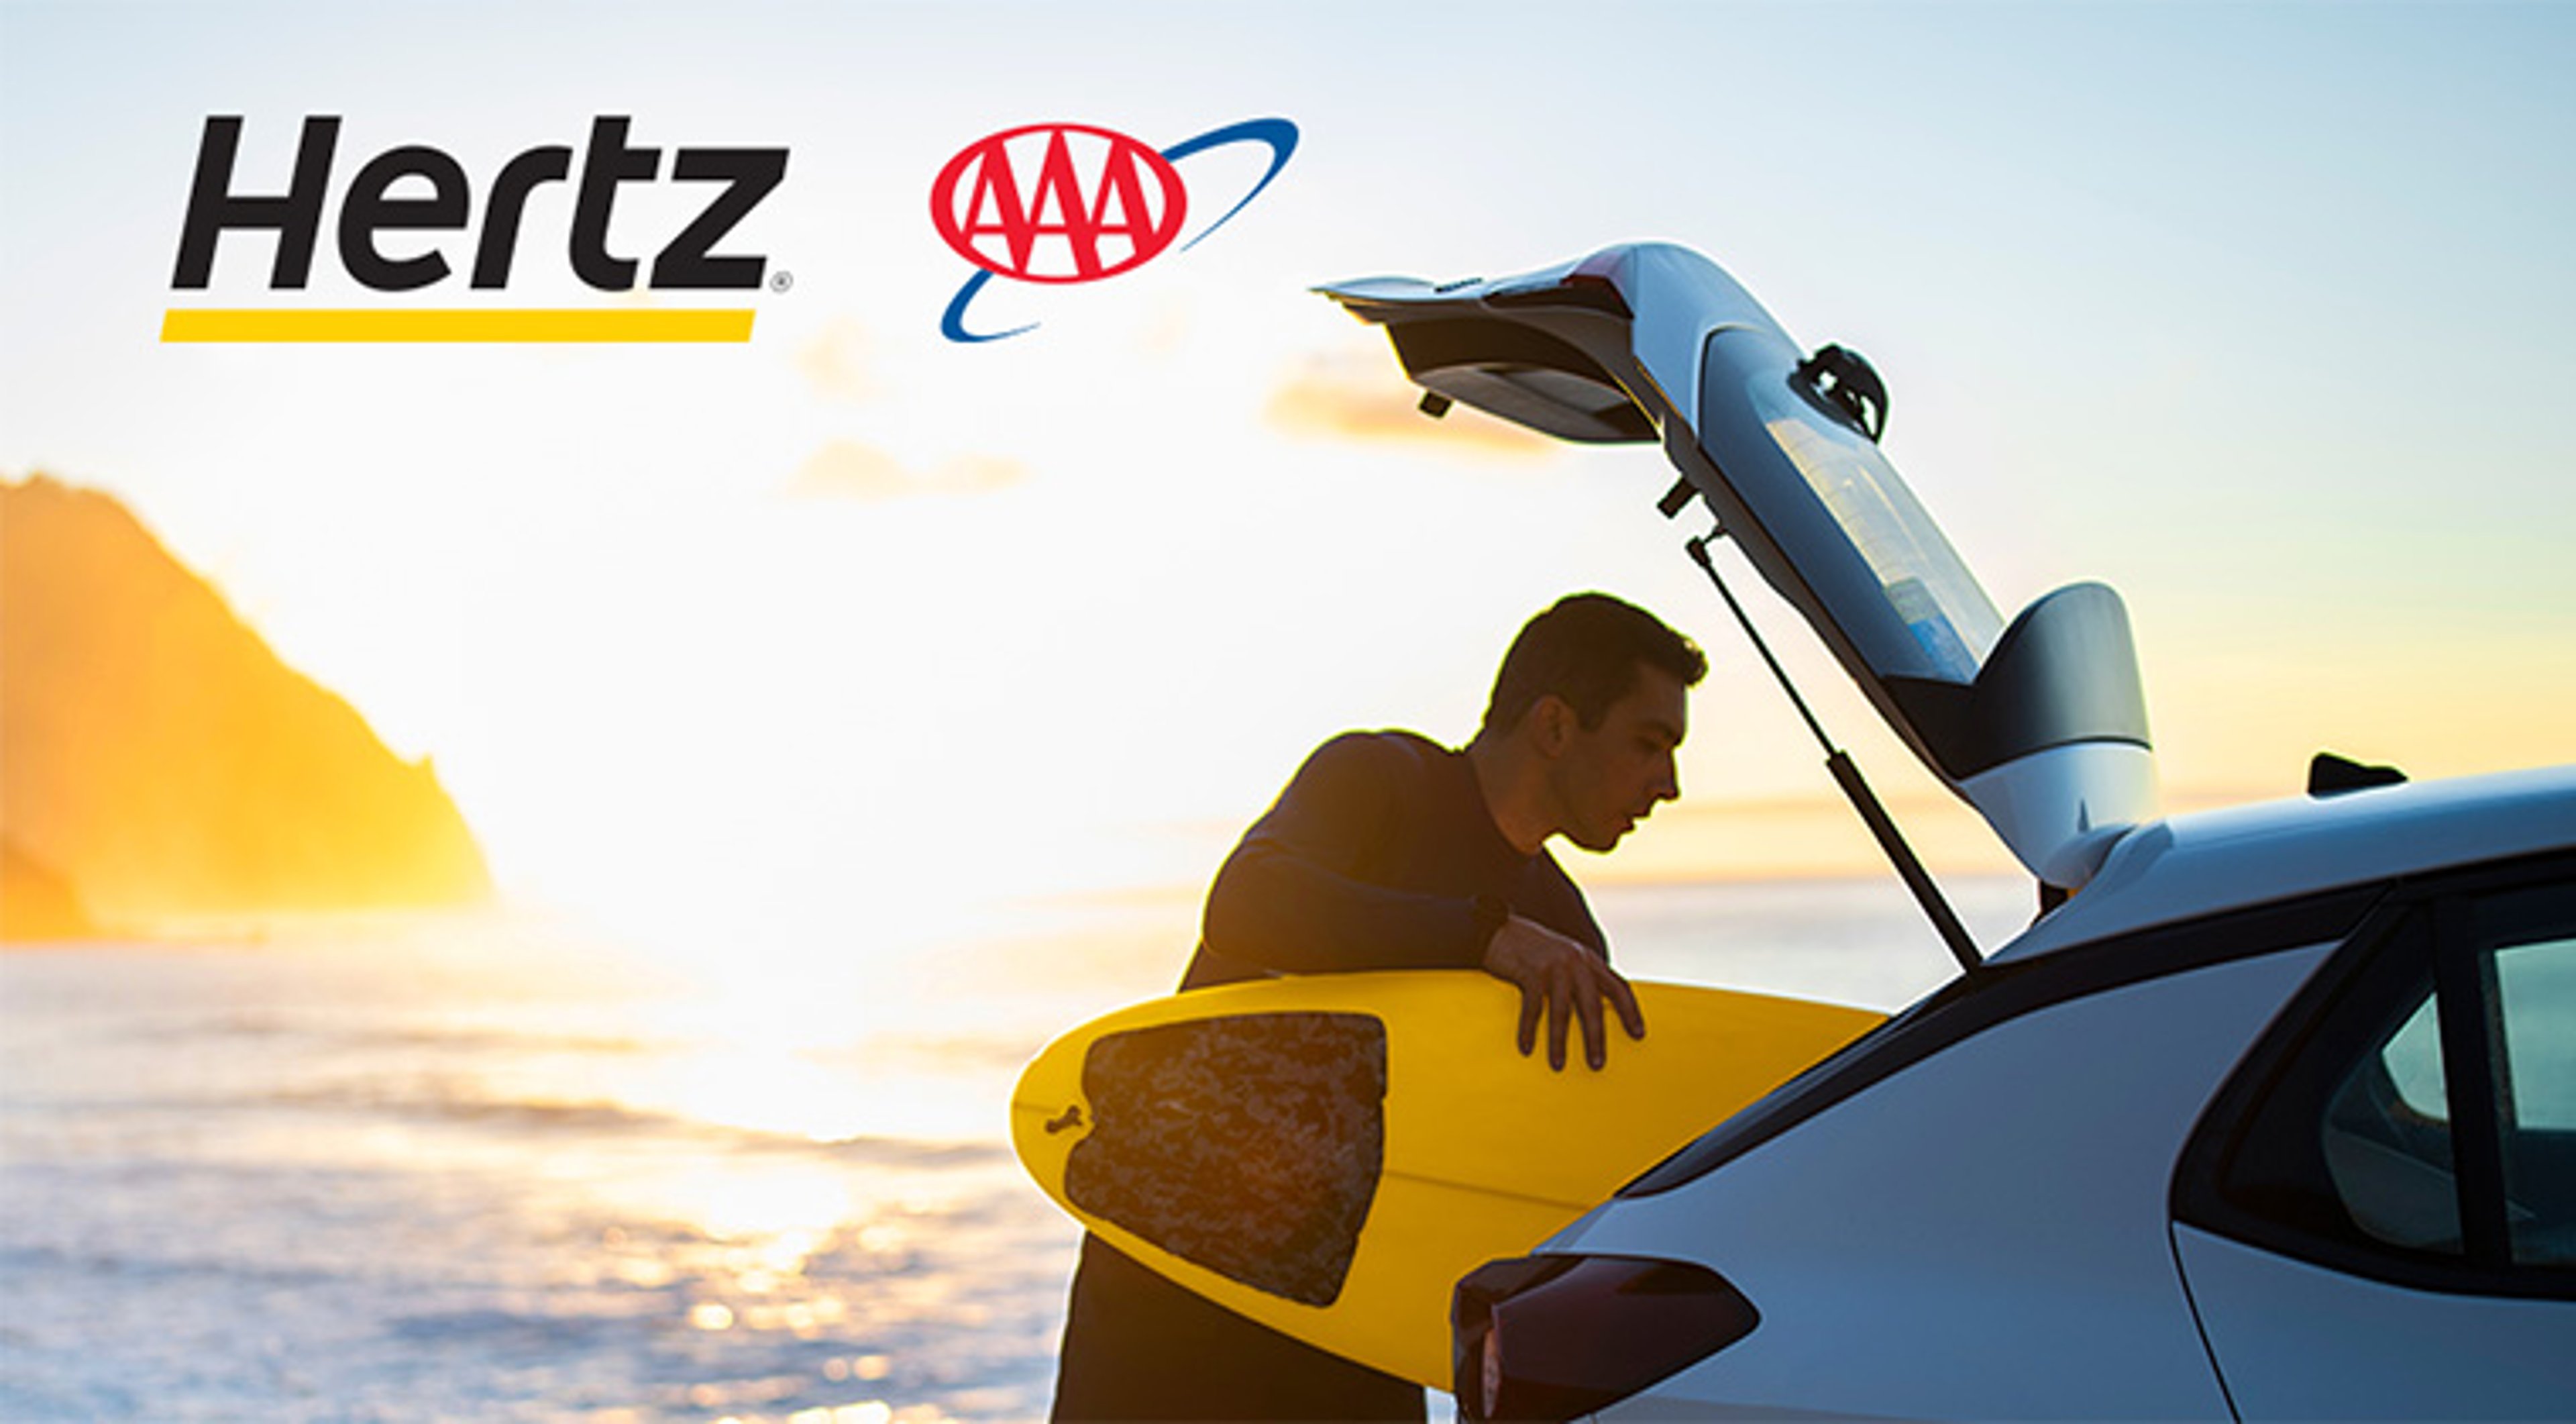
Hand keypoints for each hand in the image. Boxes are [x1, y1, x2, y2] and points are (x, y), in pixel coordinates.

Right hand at [1480, 915, 1646, 1070]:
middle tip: (1597, 1063)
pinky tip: (1527, 1047)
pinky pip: (1532, 1007)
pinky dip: (1528, 1029)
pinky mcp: (1531, 971)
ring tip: (1558, 1064)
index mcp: (1588, 960)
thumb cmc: (1534, 951)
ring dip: (1559, 1041)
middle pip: (1592, 1005)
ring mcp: (1554, 966)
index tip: (1638, 1034)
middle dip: (1595, 1037)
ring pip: (1562, 1010)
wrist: (1500, 930)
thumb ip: (1581, 976)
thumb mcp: (1565, 957)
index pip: (1618, 987)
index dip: (1631, 1011)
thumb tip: (1594, 1009)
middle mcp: (1576, 961)